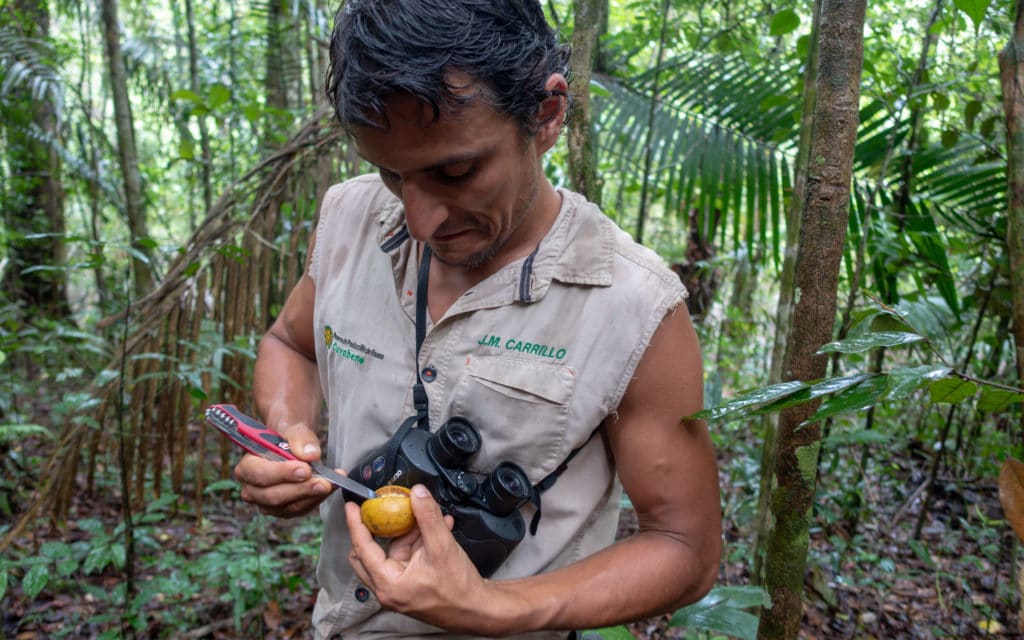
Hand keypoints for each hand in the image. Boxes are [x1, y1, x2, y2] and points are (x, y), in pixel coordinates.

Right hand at [233, 421, 333, 517]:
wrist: (293, 446)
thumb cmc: (286, 438)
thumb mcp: (292, 429)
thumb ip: (300, 438)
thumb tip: (310, 454)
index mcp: (246, 468)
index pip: (260, 474)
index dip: (282, 473)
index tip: (305, 469)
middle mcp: (252, 490)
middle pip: (273, 496)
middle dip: (301, 489)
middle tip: (323, 482)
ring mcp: (267, 504)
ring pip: (289, 506)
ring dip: (312, 496)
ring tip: (331, 483)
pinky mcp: (284, 511)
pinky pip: (301, 509)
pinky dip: (317, 499)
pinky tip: (330, 487)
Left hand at [344, 484, 505, 633]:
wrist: (477, 609)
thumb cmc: (458, 588)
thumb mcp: (442, 547)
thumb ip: (428, 517)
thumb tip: (417, 492)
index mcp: (388, 583)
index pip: (363, 548)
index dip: (356, 524)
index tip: (352, 506)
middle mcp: (389, 589)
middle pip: (368, 554)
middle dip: (376, 530)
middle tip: (380, 510)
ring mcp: (399, 589)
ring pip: (392, 554)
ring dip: (406, 533)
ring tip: (425, 517)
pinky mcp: (411, 586)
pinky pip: (407, 558)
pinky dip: (417, 542)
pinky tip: (437, 527)